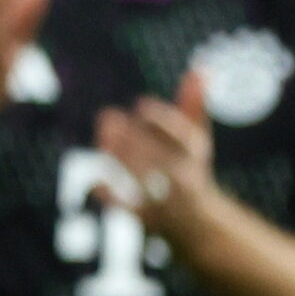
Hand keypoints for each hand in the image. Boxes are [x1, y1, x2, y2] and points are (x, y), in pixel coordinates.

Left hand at [94, 71, 220, 247]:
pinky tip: (93, 179)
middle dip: (134, 139)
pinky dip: (109, 194)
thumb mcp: (196, 141)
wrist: (195, 227)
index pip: (184, 139)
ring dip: (121, 160)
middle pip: (162, 159)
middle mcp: (185, 181)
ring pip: (144, 182)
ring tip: (102, 138)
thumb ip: (194, 106)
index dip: (163, 121)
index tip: (140, 105)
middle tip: (108, 117)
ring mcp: (167, 203)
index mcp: (196, 158)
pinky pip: (126, 208)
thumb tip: (201, 68)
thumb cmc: (190, 172)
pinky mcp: (147, 222)